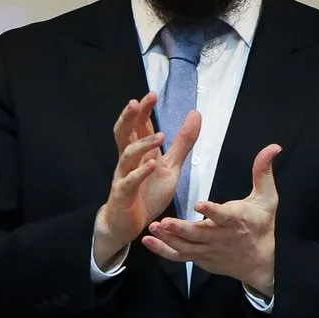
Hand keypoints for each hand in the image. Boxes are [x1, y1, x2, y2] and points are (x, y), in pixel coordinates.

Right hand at [93, 96, 200, 268]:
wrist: (127, 223)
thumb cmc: (146, 192)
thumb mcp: (170, 166)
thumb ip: (182, 142)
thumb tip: (195, 114)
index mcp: (140, 152)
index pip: (139, 126)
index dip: (143, 110)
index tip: (152, 94)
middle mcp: (128, 160)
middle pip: (125, 133)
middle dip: (130, 117)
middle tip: (137, 102)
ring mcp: (123, 176)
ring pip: (127, 155)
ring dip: (143, 144)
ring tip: (160, 136)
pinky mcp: (123, 194)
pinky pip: (130, 181)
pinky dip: (140, 172)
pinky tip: (151, 165)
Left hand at [144, 144, 279, 295]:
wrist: (260, 262)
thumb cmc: (262, 225)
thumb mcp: (268, 199)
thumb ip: (263, 172)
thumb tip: (273, 147)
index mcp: (236, 220)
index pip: (224, 215)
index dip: (212, 210)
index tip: (199, 204)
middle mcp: (221, 237)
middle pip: (199, 235)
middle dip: (180, 229)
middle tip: (164, 222)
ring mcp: (209, 250)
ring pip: (186, 247)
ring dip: (167, 239)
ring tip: (152, 228)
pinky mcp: (201, 259)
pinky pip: (180, 257)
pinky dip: (163, 251)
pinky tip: (148, 242)